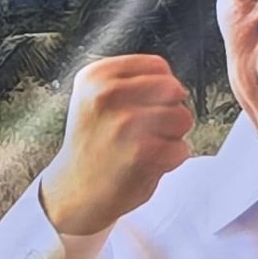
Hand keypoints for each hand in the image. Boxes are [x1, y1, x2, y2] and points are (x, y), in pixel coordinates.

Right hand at [39, 54, 194, 235]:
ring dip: (172, 136)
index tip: (143, 107)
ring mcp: (125, 124)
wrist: (74, 192)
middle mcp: (107, 95)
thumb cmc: (94, 144)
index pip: (158, 66)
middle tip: (145, 130)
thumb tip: (176, 84)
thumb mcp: (94, 98)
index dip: (161, 87)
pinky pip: (181, 149)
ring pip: (183, 118)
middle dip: (169, 110)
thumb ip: (130, 81)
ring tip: (144, 147)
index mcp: (95, 76)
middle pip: (174, 89)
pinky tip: (146, 165)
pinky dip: (170, 160)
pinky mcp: (142, 152)